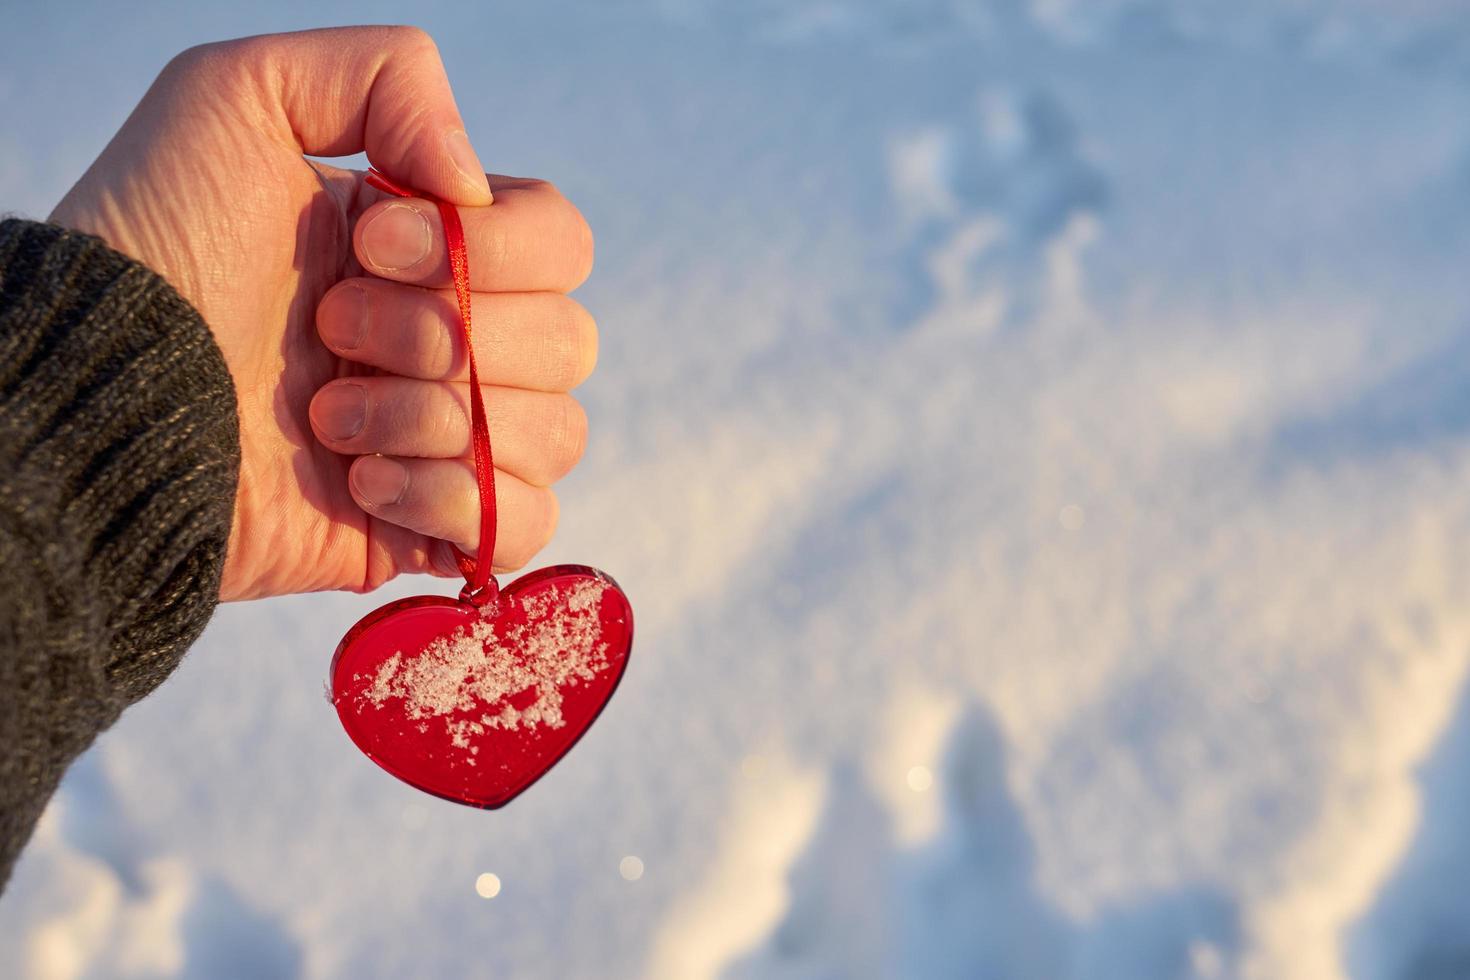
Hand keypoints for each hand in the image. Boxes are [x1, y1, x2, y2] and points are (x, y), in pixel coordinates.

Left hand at [48, 27, 595, 600]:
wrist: (93, 401)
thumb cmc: (153, 247)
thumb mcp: (237, 96)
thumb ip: (385, 76)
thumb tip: (476, 185)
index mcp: (431, 250)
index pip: (561, 243)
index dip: (487, 249)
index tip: (368, 243)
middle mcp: (454, 341)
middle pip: (569, 342)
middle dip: (444, 335)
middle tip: (329, 330)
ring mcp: (447, 439)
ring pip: (554, 434)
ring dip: (435, 419)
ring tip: (326, 420)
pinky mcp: (426, 528)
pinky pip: (523, 524)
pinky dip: (458, 502)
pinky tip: (364, 486)